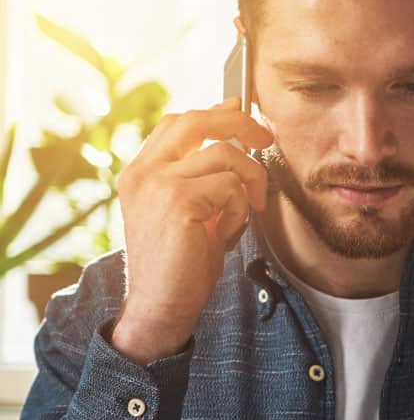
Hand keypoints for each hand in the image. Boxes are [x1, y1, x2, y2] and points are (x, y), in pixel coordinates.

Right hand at [110, 98, 273, 364]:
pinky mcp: (178, 201)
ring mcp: (158, 184)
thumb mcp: (191, 208)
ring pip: (225, 154)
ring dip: (249, 180)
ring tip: (245, 210)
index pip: (177, 121)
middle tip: (265, 140)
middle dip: (240, 125)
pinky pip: (230, 185)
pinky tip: (227, 230)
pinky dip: (240, 208)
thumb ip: (202, 171)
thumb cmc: (182, 261)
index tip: (243, 114)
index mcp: (141, 171)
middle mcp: (144, 172)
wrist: (161, 306)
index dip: (215, 113)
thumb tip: (230, 126)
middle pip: (196, 120)